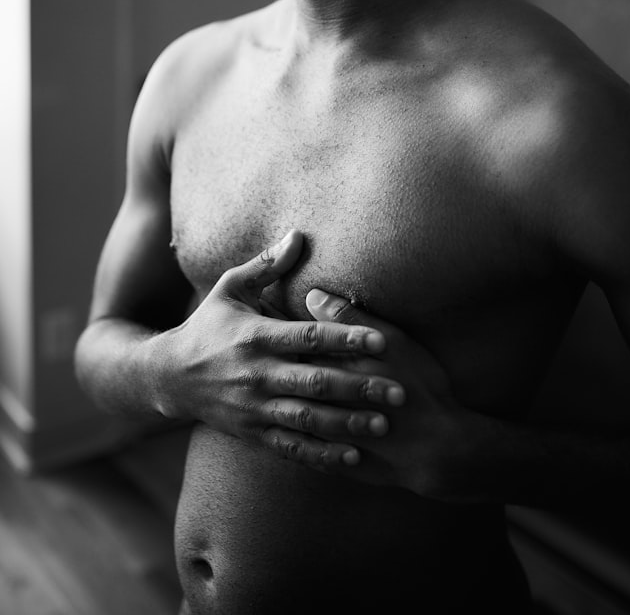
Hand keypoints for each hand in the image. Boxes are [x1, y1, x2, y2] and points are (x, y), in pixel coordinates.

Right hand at [153, 231, 404, 447]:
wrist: (168, 376)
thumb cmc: (207, 325)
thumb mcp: (230, 288)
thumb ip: (267, 264)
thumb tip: (298, 234)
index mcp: (255, 336)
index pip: (308, 336)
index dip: (345, 337)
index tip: (381, 340)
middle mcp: (256, 374)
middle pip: (315, 381)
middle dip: (358, 387)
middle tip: (399, 391)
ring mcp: (254, 408)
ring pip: (307, 419)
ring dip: (346, 424)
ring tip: (383, 424)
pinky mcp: (252, 433)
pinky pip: (290, 448)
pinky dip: (320, 455)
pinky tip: (351, 457)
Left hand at [260, 287, 470, 496]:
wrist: (439, 448)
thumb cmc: (419, 386)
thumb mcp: (389, 342)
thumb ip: (347, 319)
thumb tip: (312, 295)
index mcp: (327, 368)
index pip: (287, 345)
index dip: (270, 328)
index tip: (258, 312)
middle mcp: (317, 402)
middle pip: (279, 380)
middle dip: (263, 366)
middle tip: (249, 350)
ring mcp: (322, 436)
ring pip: (284, 417)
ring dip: (270, 403)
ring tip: (260, 387)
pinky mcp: (331, 461)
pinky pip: (300, 451)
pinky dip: (289, 437)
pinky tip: (281, 429)